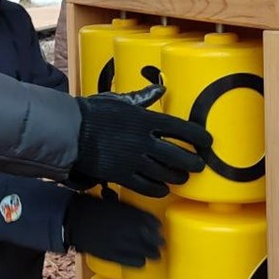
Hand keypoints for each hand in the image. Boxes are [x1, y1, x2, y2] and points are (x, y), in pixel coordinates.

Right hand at [63, 194, 163, 267]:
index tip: (158, 228)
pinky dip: (139, 262)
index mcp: (128, 213)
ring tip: (154, 255)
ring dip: (152, 254)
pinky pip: (134, 263)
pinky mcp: (113, 256)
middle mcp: (128, 229)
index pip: (152, 222)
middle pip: (154, 239)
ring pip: (147, 253)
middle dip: (158, 241)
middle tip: (160, 243)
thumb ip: (126, 207)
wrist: (71, 221)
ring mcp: (121, 244)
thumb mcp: (110, 200)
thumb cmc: (89, 207)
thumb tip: (138, 211)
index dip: (157, 227)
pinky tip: (140, 261)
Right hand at [67, 87, 211, 195]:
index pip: (180, 129)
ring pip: (165, 173)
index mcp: (145, 120)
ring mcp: (134, 160)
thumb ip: (142, 98)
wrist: (71, 131)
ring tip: (182, 178)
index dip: (198, 137)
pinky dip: (158, 189)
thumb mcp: (120, 101)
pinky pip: (146, 186)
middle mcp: (143, 141)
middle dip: (192, 162)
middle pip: (178, 155)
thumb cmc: (94, 112)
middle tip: (199, 165)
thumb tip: (160, 89)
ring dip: (177, 177)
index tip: (207, 142)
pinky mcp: (122, 175)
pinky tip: (163, 189)